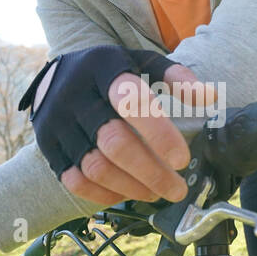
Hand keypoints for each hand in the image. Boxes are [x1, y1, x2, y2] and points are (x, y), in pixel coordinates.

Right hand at [20, 45, 216, 208]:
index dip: (158, 133)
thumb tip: (209, 97)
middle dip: (151, 172)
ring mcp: (57, 122)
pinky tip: (127, 194)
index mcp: (103, 68)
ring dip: (131, 186)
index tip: (182, 159)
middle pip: (114, 142)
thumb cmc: (110, 72)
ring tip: (157, 193)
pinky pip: (74, 180)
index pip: (131, 101)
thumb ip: (174, 75)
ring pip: (95, 167)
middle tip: (177, 189)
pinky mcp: (48, 146)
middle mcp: (75, 95)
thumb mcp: (139, 61)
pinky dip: (103, 194)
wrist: (56, 76)